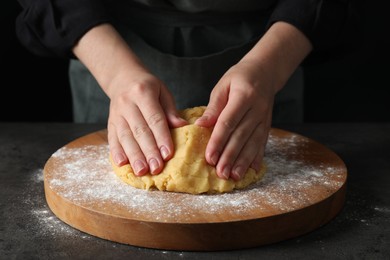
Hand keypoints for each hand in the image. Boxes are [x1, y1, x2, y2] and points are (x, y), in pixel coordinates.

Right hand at [72, 24, 186, 175]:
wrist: (122, 78)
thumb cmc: (148, 87)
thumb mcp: (162, 91)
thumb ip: (170, 110)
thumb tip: (182, 126)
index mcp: (143, 93)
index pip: (154, 119)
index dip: (161, 137)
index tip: (168, 154)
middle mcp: (127, 104)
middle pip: (139, 131)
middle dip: (149, 151)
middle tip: (156, 168)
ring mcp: (116, 114)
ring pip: (125, 137)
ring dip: (134, 156)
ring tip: (142, 171)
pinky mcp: (110, 123)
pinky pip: (112, 138)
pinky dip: (116, 152)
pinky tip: (122, 164)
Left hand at [195, 22, 311, 180]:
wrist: (265, 71)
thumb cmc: (239, 77)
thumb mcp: (223, 86)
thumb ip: (213, 107)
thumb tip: (200, 125)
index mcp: (243, 96)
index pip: (228, 122)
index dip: (218, 141)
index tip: (209, 157)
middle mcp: (257, 109)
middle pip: (241, 136)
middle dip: (230, 156)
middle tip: (220, 173)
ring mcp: (264, 118)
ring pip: (253, 143)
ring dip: (243, 161)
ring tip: (234, 176)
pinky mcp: (268, 125)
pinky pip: (263, 143)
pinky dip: (257, 157)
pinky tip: (253, 170)